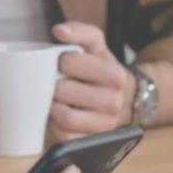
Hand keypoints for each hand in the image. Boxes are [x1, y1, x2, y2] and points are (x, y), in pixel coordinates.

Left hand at [48, 21, 134, 142]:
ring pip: (64, 117)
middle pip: (63, 91)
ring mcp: (105, 124)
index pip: (71, 64)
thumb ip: (79, 31)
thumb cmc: (100, 69)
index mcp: (115, 74)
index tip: (63, 63)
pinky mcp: (93, 141)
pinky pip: (66, 137)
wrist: (121, 97)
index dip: (60, 62)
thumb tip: (60, 31)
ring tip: (55, 99)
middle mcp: (114, 101)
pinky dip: (56, 127)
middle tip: (55, 82)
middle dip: (53, 84)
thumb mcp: (95, 45)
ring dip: (52, 106)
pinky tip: (59, 116)